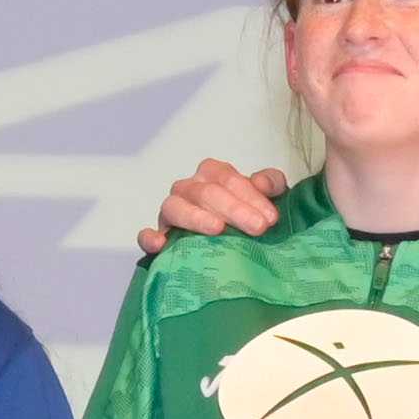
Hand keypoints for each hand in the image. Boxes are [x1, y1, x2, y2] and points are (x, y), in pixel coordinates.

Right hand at [138, 154, 286, 253]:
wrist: (236, 239)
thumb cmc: (249, 213)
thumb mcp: (266, 196)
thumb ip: (271, 183)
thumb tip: (263, 184)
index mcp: (212, 173)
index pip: (227, 178)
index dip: (250, 196)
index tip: (271, 218)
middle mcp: (189, 188)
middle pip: (205, 192)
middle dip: (234, 209)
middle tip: (258, 228)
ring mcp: (171, 211)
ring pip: (175, 207)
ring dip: (196, 218)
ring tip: (218, 230)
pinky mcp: (160, 236)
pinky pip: (146, 235)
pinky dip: (150, 238)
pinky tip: (161, 244)